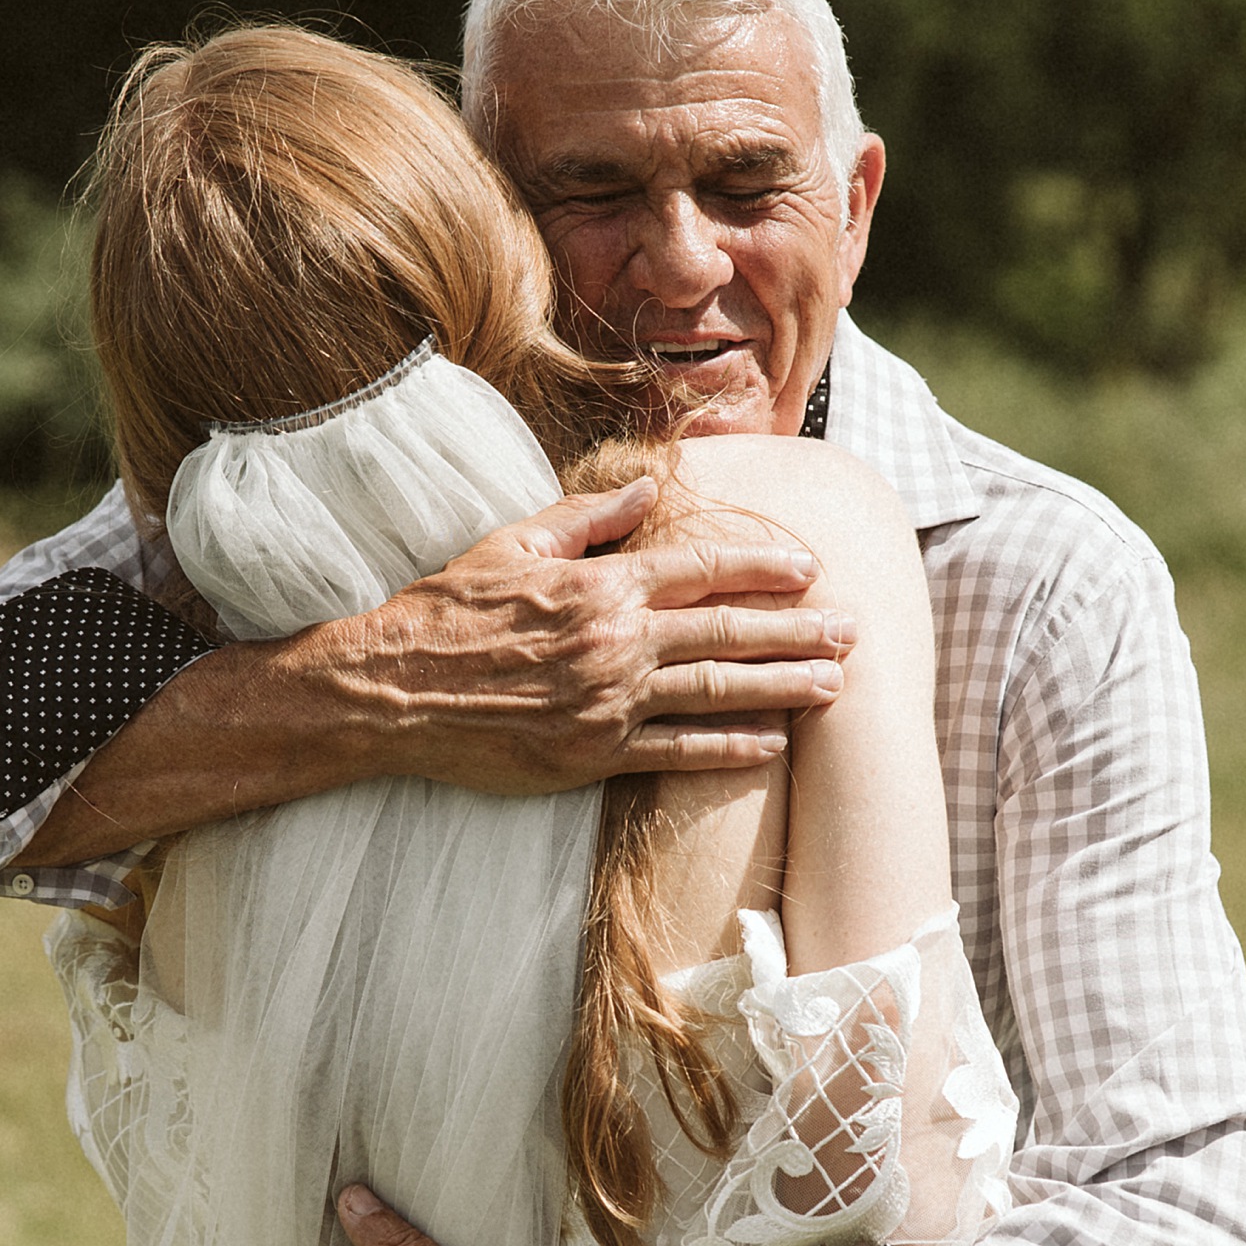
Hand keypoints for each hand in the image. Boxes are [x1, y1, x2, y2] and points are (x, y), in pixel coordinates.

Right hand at [329, 478, 854, 793]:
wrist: (392, 691)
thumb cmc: (446, 611)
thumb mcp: (513, 544)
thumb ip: (588, 518)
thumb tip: (651, 490)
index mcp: (600, 585)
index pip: (702, 568)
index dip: (763, 565)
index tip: (810, 567)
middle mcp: (616, 642)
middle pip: (728, 632)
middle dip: (799, 629)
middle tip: (853, 629)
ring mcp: (608, 703)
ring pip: (717, 692)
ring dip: (784, 686)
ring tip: (835, 685)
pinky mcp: (592, 755)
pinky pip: (676, 752)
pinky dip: (728, 748)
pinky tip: (771, 744)